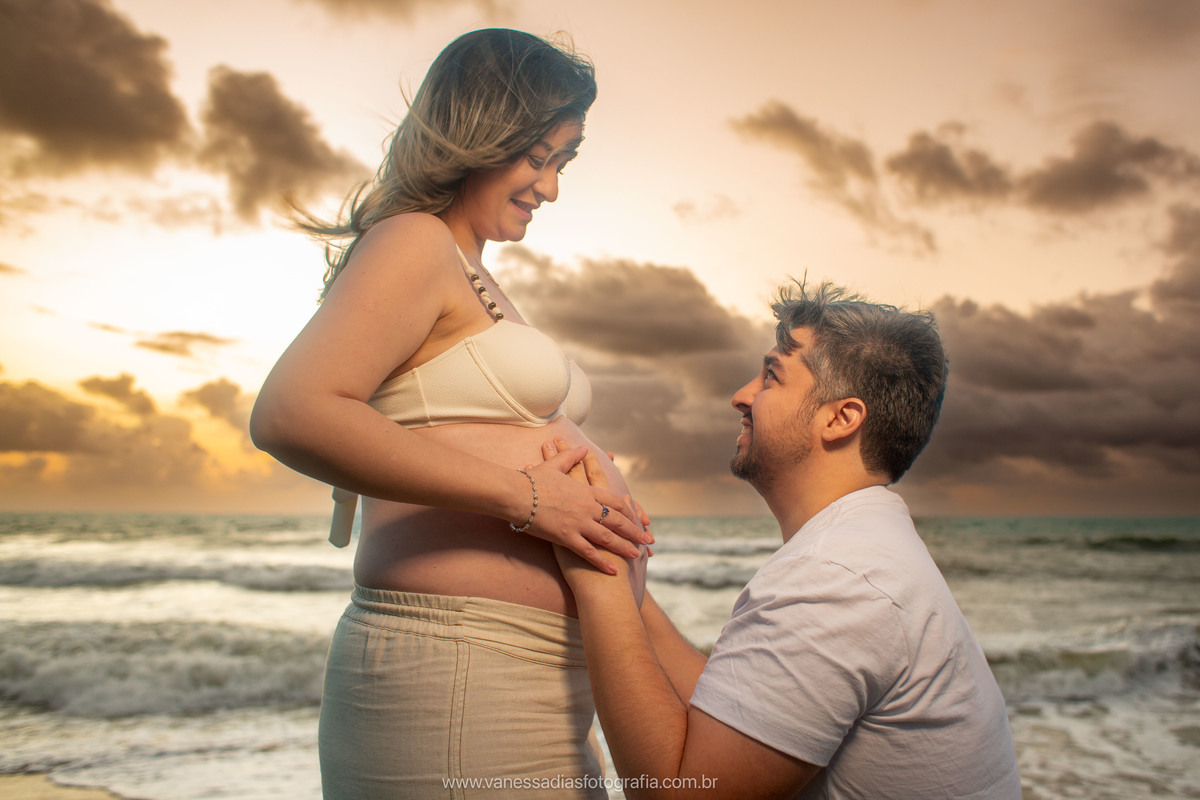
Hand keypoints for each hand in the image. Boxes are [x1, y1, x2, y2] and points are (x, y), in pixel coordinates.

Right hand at [521, 446, 649, 574]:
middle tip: (647, 540)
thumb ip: (571, 457)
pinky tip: (613, 571)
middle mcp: (587, 508)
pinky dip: (602, 562)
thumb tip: (583, 448)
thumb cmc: (533, 480)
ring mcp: (578, 523)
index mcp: (586, 491)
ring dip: (624, 547)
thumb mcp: (555, 466)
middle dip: (634, 531)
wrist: (516, 495)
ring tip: (637, 555)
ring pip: (608, 537)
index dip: (628, 510)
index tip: (638, 517)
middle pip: (617, 520)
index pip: (614, 501)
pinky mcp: (567, 538)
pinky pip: (588, 552)